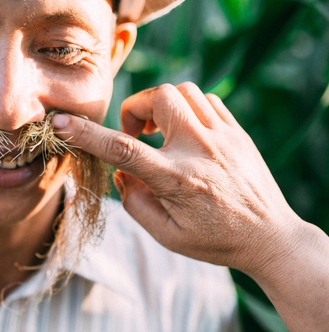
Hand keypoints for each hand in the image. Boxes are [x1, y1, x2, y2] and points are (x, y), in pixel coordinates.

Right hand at [53, 82, 304, 279]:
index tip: (62, 123)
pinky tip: (184, 132)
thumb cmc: (215, 241)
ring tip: (158, 131)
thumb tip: (121, 173)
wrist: (270, 237)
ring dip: (160, 104)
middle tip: (136, 134)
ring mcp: (223, 136)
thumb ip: (135, 202)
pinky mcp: (237, 132)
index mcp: (176, 180)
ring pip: (182, 90)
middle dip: (135, 108)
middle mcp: (200, 150)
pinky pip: (206, 98)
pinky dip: (186, 106)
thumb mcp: (166, 235)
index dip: (87, 134)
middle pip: (158, 97)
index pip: (122, 149)